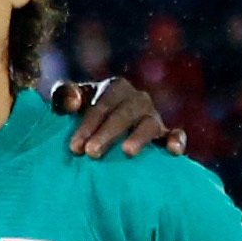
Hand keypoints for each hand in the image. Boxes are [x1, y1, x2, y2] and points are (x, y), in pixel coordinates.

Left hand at [50, 77, 186, 156]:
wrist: (97, 129)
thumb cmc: (78, 114)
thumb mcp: (68, 101)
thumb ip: (64, 96)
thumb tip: (74, 103)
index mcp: (116, 88)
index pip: (102, 105)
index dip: (87, 125)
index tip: (75, 147)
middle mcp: (137, 99)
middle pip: (124, 114)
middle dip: (107, 133)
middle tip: (91, 153)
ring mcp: (152, 116)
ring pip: (149, 124)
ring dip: (139, 137)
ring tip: (127, 151)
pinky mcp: (163, 134)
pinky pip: (174, 134)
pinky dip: (177, 139)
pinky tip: (174, 150)